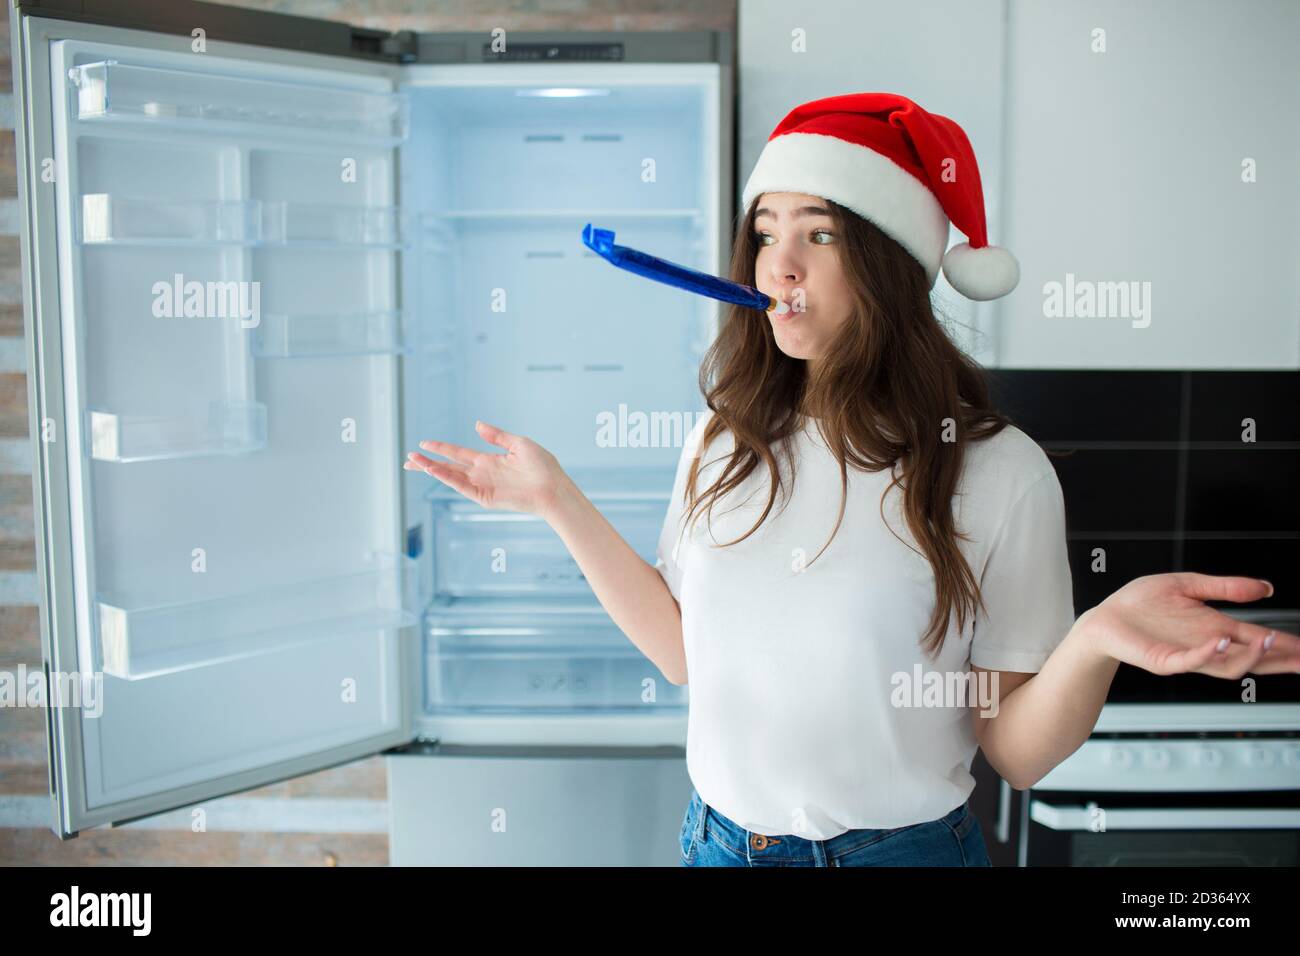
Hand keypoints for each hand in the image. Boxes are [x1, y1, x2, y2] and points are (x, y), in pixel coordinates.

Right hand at [404, 420, 568, 517]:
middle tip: (408, 458)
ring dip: (430, 469)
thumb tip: (477, 425)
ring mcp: (482, 485)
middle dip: (427, 462)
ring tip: (412, 462)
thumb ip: (496, 435)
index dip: (441, 447)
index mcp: (489, 460)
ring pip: (450, 476)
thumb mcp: (519, 443)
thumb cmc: (542, 466)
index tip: (424, 443)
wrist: (553, 488)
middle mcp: (482, 473)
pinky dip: (445, 478)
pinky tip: (433, 469)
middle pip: (448, 466)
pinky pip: (461, 486)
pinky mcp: (484, 497)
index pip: (458, 453)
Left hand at [1078, 573, 1299, 677]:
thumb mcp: (1189, 585)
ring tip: (1271, 641)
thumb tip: (1266, 587)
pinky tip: (1222, 642)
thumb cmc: (1140, 604)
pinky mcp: (1164, 660)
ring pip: (1228, 665)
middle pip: (1252, 658)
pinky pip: (1190, 661)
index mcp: (1214, 628)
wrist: (1104, 616)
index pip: (1258, 639)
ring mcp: (1187, 655)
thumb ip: (1226, 588)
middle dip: (1280, 658)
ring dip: (1251, 655)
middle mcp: (1206, 645)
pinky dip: (1208, 654)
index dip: (1284, 644)